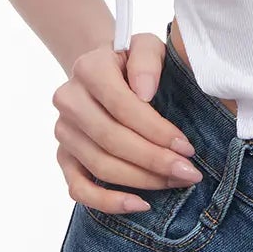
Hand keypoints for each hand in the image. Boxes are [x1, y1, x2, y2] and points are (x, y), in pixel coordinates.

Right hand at [52, 31, 202, 214]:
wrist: (106, 72)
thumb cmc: (133, 62)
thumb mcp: (146, 46)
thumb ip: (148, 59)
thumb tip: (145, 92)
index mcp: (88, 68)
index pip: (122, 105)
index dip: (156, 130)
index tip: (187, 147)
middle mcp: (69, 100)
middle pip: (111, 140)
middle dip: (155, 160)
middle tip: (189, 173)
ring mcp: (63, 131)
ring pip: (100, 166)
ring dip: (142, 180)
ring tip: (174, 183)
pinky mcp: (64, 157)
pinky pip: (78, 189)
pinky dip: (108, 202)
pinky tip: (140, 204)